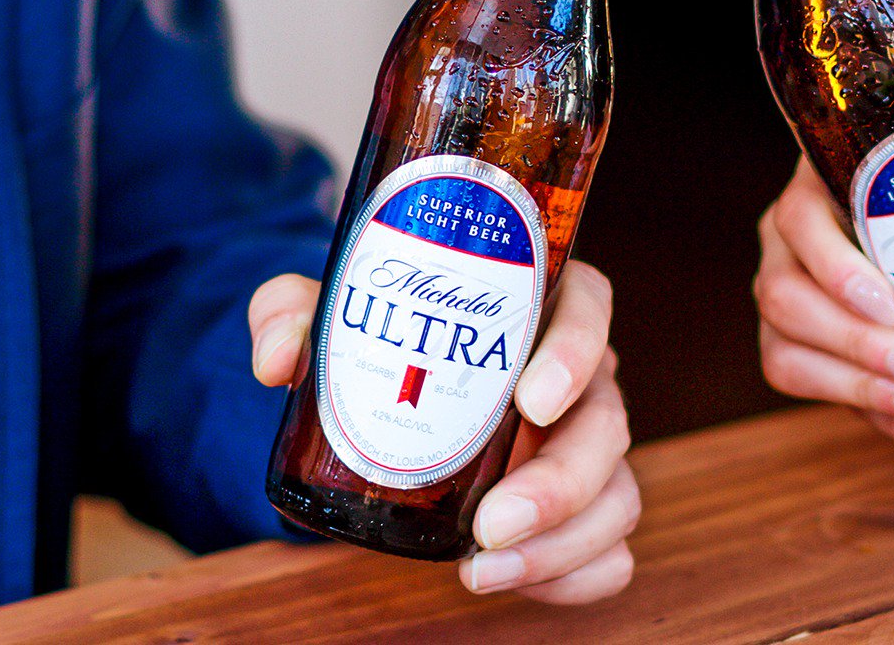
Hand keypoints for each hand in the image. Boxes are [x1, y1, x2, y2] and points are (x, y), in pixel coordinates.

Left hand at [250, 260, 637, 602]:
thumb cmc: (378, 343)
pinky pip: (608, 552)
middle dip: (560, 484)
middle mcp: (579, 381)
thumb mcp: (329, 315)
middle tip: (489, 525)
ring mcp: (587, 451)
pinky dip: (575, 576)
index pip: (589, 311)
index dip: (577, 354)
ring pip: (615, 496)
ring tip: (481, 571)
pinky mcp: (579, 512)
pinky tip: (511, 582)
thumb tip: (278, 358)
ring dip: (561, 544)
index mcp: (542, 312)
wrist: (386, 402)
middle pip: (606, 423)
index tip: (532, 401)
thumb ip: (291, 314)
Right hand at [754, 152, 893, 458]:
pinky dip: (874, 419)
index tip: (889, 303)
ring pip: (787, 353)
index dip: (832, 265)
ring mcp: (789, 298)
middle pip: (784, 299)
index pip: (797, 220)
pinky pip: (812, 392)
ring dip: (857, 390)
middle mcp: (791, 243)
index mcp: (823, 183)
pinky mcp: (804, 348)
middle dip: (857, 347)